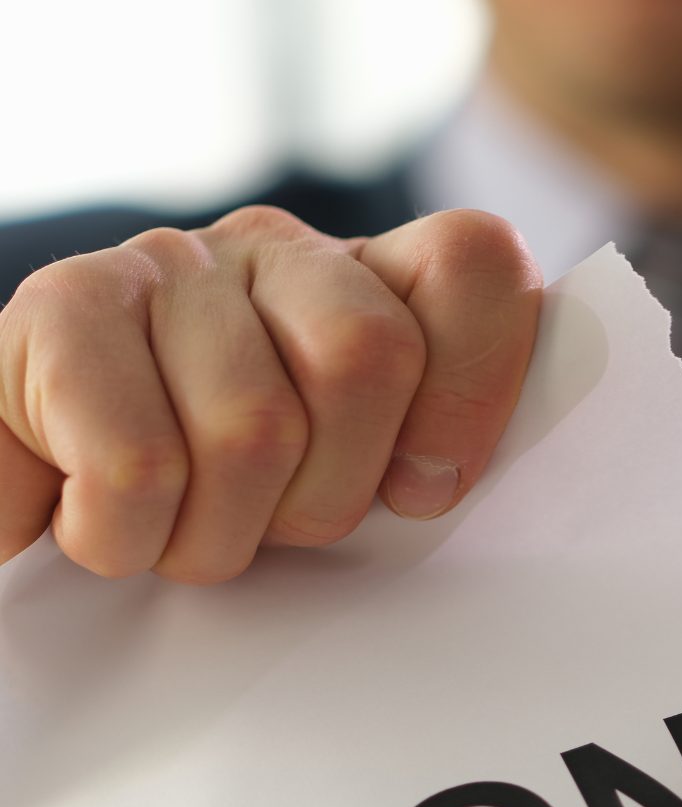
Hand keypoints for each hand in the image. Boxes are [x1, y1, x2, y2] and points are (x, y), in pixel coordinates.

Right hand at [0, 206, 541, 581]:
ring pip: (251, 428)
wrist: (62, 495)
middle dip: (328, 493)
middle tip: (274, 523)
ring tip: (184, 530)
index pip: (476, 266)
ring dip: (218, 534)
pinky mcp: (60, 305)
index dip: (472, 389)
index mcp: (374, 285)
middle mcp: (278, 251)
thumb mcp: (353, 486)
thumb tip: (449, 481)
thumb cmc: (231, 502)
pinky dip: (126, 535)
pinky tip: (109, 522)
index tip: (422, 490)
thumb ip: (428, 465)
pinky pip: (138, 464)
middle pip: (367, 357)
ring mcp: (167, 264)